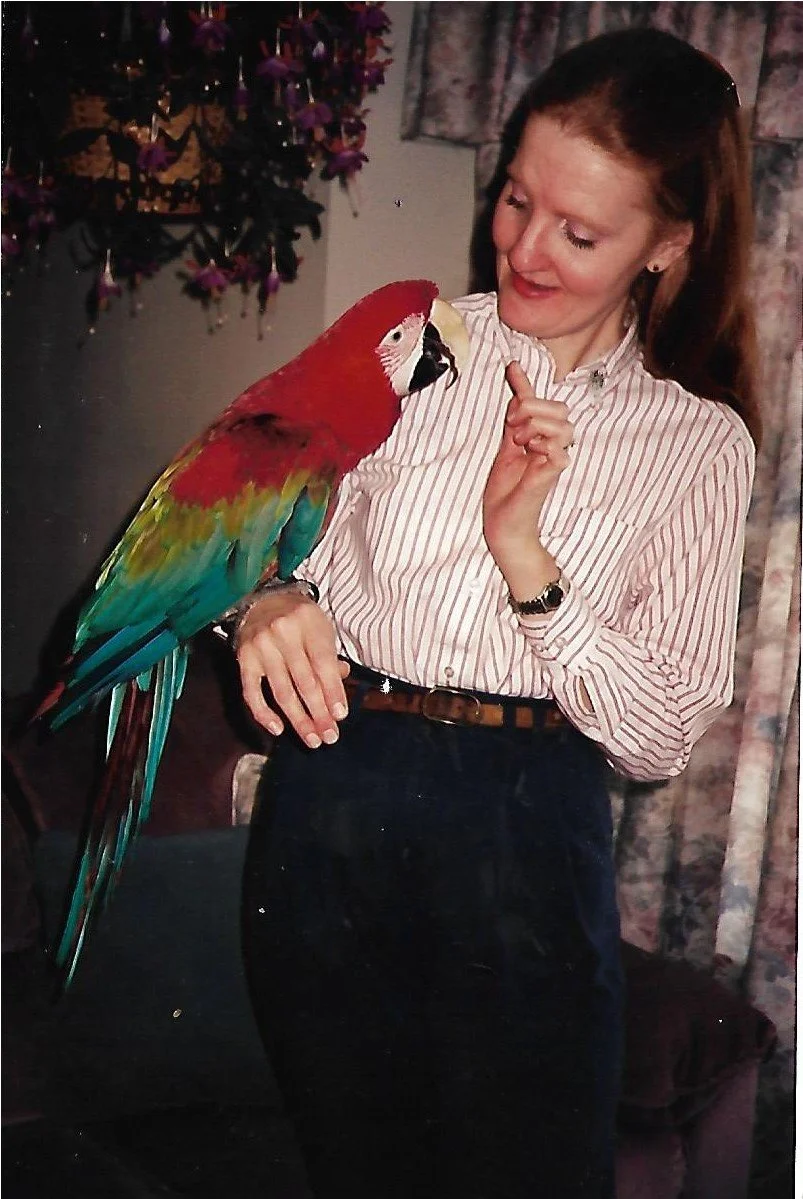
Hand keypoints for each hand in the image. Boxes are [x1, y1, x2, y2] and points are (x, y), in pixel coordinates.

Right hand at [236, 591, 349, 747]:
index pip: (323, 664)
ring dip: (298, 720)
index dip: (333, 692)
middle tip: (329, 737)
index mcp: (308, 623)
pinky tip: (278, 729)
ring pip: (282, 692)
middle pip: (304, 682)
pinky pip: (252, 693)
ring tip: (312, 739)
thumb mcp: (322, 629)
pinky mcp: (244, 660)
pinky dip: (264, 714)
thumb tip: (337, 697)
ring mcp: (261, 647)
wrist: (263, 601)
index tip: (340, 716)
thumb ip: (331, 660)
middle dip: (319, 713)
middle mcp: (283, 633)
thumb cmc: (299, 620)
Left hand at [483, 362, 572, 580]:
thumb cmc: (506, 490)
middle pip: (560, 408)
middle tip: (512, 425)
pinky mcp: (554, 472)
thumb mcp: (506, 445)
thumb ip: (513, 418)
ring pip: (563, 423)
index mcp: (543, 437)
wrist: (503, 522)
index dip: (526, 384)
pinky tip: (529, 451)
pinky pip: (560, 448)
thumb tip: (514, 386)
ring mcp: (556, 459)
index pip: (542, 403)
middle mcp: (554, 446)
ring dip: (535, 424)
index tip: (512, 366)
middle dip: (532, 407)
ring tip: (519, 441)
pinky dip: (543, 443)